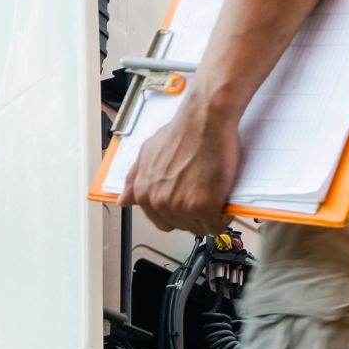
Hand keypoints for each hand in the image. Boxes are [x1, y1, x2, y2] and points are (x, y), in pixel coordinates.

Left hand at [120, 96, 240, 233]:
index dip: (179, 214)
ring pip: (199, 228)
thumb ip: (134, 179)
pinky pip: (216, 226)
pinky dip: (223, 217)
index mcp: (144, 193)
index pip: (162, 222)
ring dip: (210, 216)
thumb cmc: (181, 132)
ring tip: (214, 195)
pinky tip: (223, 201)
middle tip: (204, 194)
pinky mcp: (204, 206)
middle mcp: (160, 202)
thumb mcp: (146, 153)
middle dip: (195, 215)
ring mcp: (181, 206)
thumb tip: (124, 200)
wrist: (204, 120)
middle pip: (182, 226)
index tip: (188, 204)